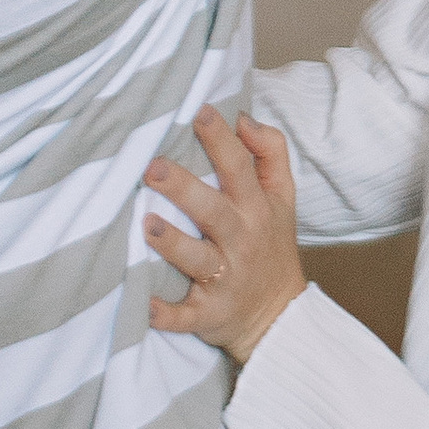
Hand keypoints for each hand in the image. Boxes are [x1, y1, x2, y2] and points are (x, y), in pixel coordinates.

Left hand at [144, 108, 306, 364]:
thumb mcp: (283, 197)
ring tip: (147, 224)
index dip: (222, 141)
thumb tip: (243, 117)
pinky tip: (144, 304)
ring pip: (197, 261)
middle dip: (183, 189)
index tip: (200, 112)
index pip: (240, 169)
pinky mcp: (208, 314)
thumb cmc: (270, 243)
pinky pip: (185, 316)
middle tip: (152, 167)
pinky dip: (166, 314)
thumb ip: (270, 152)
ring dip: (173, 244)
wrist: (279, 315)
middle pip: (213, 211)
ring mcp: (225, 280)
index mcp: (257, 209)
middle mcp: (241, 242)